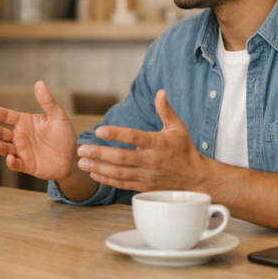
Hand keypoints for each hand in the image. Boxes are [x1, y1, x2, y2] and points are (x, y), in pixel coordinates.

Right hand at [0, 81, 77, 180]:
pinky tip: (10, 159)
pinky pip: (16, 164)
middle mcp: (19, 136)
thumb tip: (39, 83)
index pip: (7, 116)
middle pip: (1, 133)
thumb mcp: (58, 116)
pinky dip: (11, 162)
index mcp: (24, 122)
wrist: (71, 156)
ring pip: (5, 149)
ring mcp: (21, 151)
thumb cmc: (63, 134)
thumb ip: (47, 101)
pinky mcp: (26, 165)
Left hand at [77, 89, 208, 191]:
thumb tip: (160, 92)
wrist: (196, 179)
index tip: (99, 130)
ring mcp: (147, 176)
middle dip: (100, 153)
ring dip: (99, 168)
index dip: (116, 133)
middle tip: (81, 149)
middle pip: (122, 157)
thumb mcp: (177, 128)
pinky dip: (107, 180)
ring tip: (82, 162)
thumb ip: (166, 110)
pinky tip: (94, 173)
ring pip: (119, 173)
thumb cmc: (184, 150)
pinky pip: (123, 184)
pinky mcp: (144, 187)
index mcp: (158, 143)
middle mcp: (151, 160)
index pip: (134, 137)